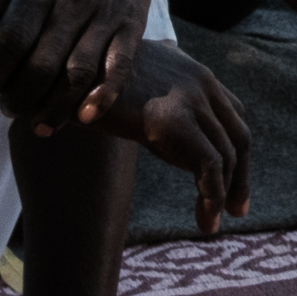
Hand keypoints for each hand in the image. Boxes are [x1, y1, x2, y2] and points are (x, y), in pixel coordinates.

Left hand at [0, 0, 155, 128]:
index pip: (10, 39)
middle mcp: (75, 0)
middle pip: (43, 63)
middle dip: (20, 96)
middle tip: (6, 111)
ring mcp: (107, 14)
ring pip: (80, 72)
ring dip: (56, 105)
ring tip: (37, 125)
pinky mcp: (133, 24)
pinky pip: (120, 68)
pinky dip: (103, 96)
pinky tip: (85, 118)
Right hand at [82, 37, 253, 234]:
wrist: (57, 71)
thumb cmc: (82, 81)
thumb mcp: (130, 82)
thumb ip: (153, 99)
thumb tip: (162, 131)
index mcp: (192, 71)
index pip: (232, 114)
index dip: (235, 150)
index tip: (231, 180)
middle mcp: (199, 81)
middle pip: (238, 135)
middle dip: (239, 176)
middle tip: (235, 211)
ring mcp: (189, 98)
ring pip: (225, 155)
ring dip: (223, 195)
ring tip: (210, 224)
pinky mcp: (172, 120)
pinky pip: (208, 166)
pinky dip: (212, 197)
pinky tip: (204, 219)